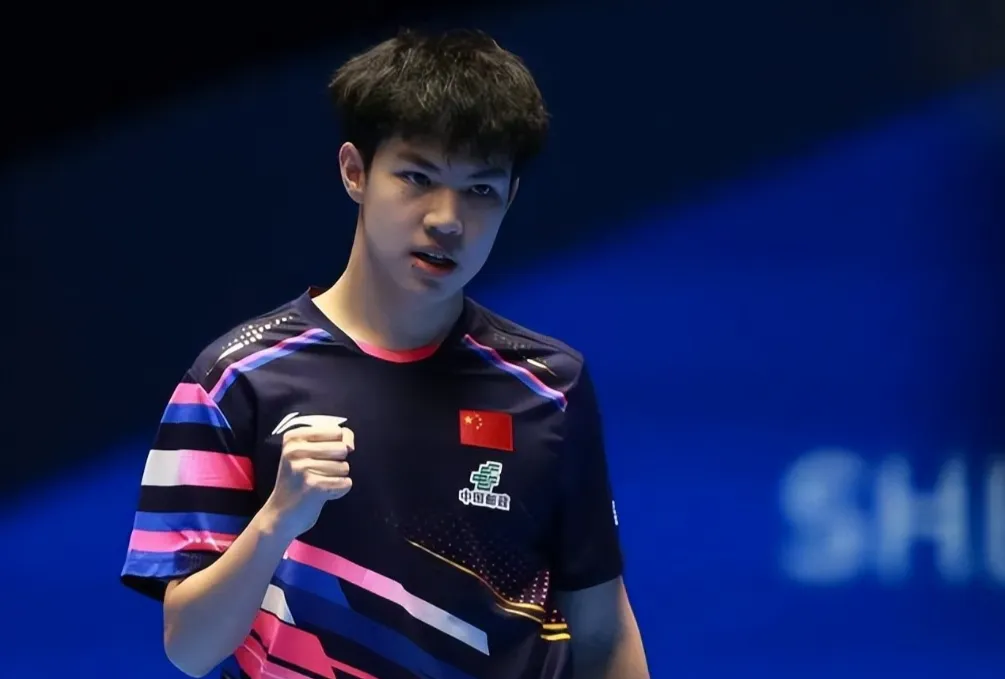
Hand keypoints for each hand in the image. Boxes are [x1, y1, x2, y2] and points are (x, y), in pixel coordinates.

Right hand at [263, 424, 354, 538]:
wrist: (281, 515)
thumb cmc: (299, 481)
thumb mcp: (309, 453)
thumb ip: (335, 439)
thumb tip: (350, 445)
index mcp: (293, 437)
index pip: (336, 431)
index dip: (337, 446)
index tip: (320, 458)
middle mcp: (295, 450)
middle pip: (342, 448)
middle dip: (337, 463)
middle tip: (318, 474)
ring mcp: (303, 468)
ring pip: (345, 467)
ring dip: (336, 479)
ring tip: (317, 485)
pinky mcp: (313, 486)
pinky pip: (345, 483)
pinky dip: (338, 491)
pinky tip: (321, 495)